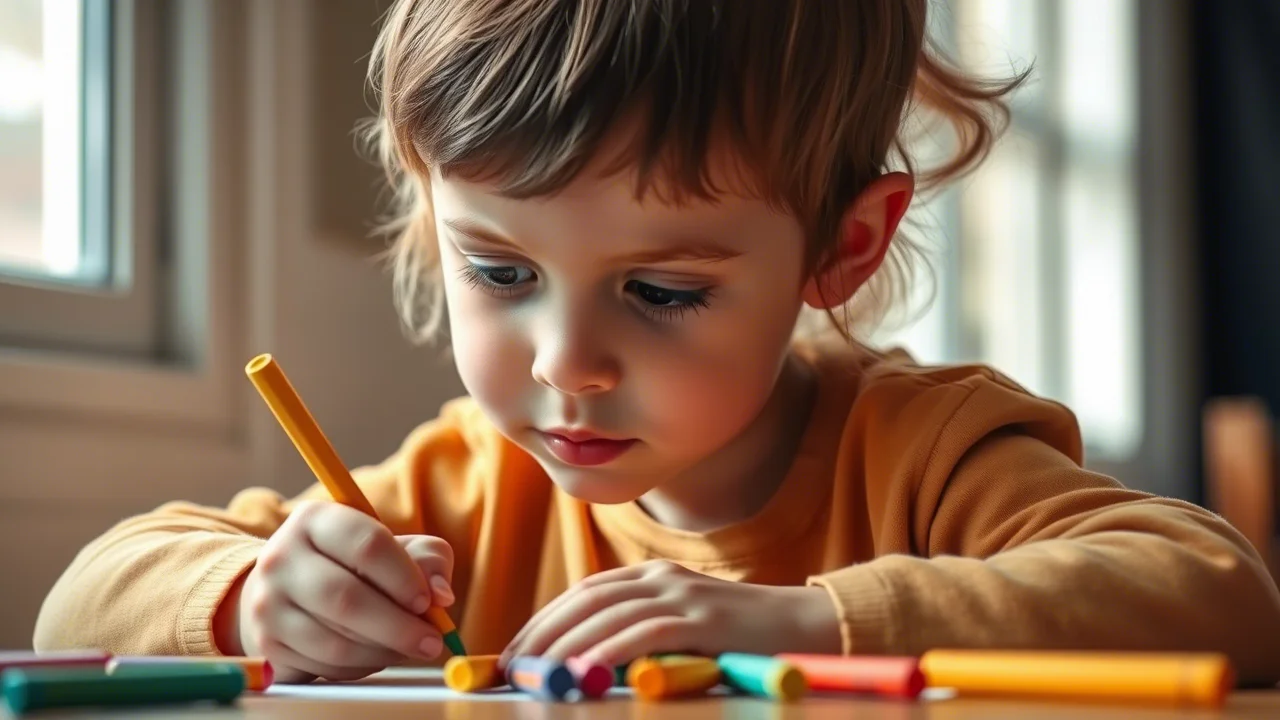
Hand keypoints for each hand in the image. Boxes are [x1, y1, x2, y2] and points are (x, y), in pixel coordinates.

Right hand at [228, 501, 455, 682]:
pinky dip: (360, 667)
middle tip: (432, 641)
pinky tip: (376, 654)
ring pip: (335, 640)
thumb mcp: (395, 547)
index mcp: (316, 519)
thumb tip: (442, 594)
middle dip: (399, 626)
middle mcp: (281, 556)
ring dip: (383, 651)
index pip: (367, 545)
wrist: (288, 591)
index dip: (405, 577)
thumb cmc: (354, 564)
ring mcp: (267, 602)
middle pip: (347, 598)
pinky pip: (324, 665)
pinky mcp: (267, 643)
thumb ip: (428, 559)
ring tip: (408, 647)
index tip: (429, 601)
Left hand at [498, 560, 839, 668]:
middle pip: (586, 599)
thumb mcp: (684, 626)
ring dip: (566, 644)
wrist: (806, 624)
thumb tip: (588, 664)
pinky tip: (586, 669)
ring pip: (608, 615)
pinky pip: (645, 633)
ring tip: (536, 672)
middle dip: (543, 631)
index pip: (584, 593)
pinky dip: (610, 649)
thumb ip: (642, 632)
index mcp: (652, 575)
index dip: (545, 619)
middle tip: (512, 665)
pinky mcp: (703, 619)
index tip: (515, 651)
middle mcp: (661, 577)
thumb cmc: (742, 636)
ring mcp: (683, 594)